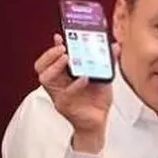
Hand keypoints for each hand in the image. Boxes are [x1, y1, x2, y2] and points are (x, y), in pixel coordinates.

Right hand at [35, 34, 120, 152]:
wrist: (99, 122)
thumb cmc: (97, 100)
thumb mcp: (103, 77)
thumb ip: (107, 62)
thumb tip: (116, 46)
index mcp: (64, 74)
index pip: (51, 58)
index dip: (53, 46)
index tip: (60, 36)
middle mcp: (58, 83)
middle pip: (41, 66)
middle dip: (50, 54)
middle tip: (62, 47)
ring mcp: (59, 94)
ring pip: (45, 78)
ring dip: (55, 66)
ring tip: (67, 58)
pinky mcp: (65, 105)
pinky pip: (65, 94)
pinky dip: (74, 85)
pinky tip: (84, 78)